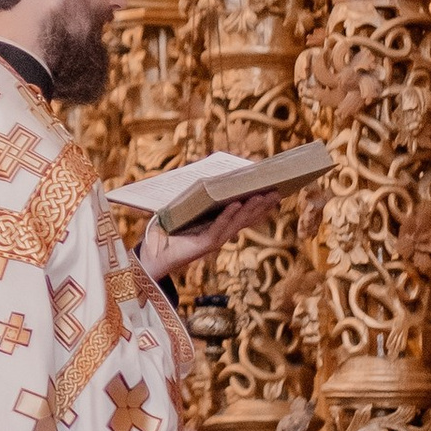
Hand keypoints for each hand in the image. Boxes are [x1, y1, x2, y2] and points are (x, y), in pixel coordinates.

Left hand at [137, 186, 287, 283]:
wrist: (153, 256)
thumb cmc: (169, 232)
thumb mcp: (187, 212)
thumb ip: (199, 199)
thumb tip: (207, 175)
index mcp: (219, 228)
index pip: (244, 216)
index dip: (260, 206)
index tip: (274, 193)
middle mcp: (220, 235)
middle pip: (246, 219)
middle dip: (262, 206)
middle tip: (277, 192)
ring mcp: (213, 240)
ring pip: (236, 223)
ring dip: (250, 209)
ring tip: (262, 195)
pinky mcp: (203, 244)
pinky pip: (218, 227)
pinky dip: (227, 216)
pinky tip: (236, 204)